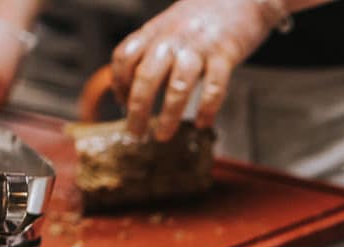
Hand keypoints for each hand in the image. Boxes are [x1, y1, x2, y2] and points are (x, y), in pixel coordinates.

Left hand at [110, 0, 286, 140]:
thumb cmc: (208, 14)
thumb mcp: (173, 24)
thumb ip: (157, 47)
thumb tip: (143, 82)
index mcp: (157, 30)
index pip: (125, 57)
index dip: (118, 83)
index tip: (121, 104)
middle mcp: (173, 38)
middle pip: (146, 76)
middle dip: (138, 108)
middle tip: (135, 132)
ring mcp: (199, 47)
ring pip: (178, 85)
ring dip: (169, 115)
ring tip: (163, 135)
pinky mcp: (225, 55)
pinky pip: (214, 87)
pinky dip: (207, 108)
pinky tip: (203, 124)